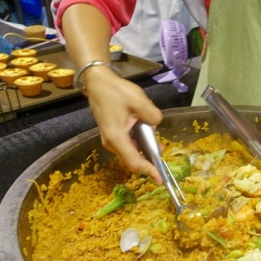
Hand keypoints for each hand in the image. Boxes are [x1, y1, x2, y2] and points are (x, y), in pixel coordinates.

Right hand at [84, 66, 163, 182]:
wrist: (98, 82)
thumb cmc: (116, 91)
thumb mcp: (139, 101)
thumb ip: (152, 116)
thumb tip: (156, 125)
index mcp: (117, 137)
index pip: (134, 162)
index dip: (149, 171)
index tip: (161, 179)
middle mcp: (111, 143)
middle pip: (133, 159)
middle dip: (149, 158)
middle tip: (162, 148)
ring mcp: (110, 139)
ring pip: (132, 151)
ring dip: (145, 148)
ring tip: (155, 137)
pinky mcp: (112, 134)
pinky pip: (128, 144)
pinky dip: (139, 142)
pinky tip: (146, 131)